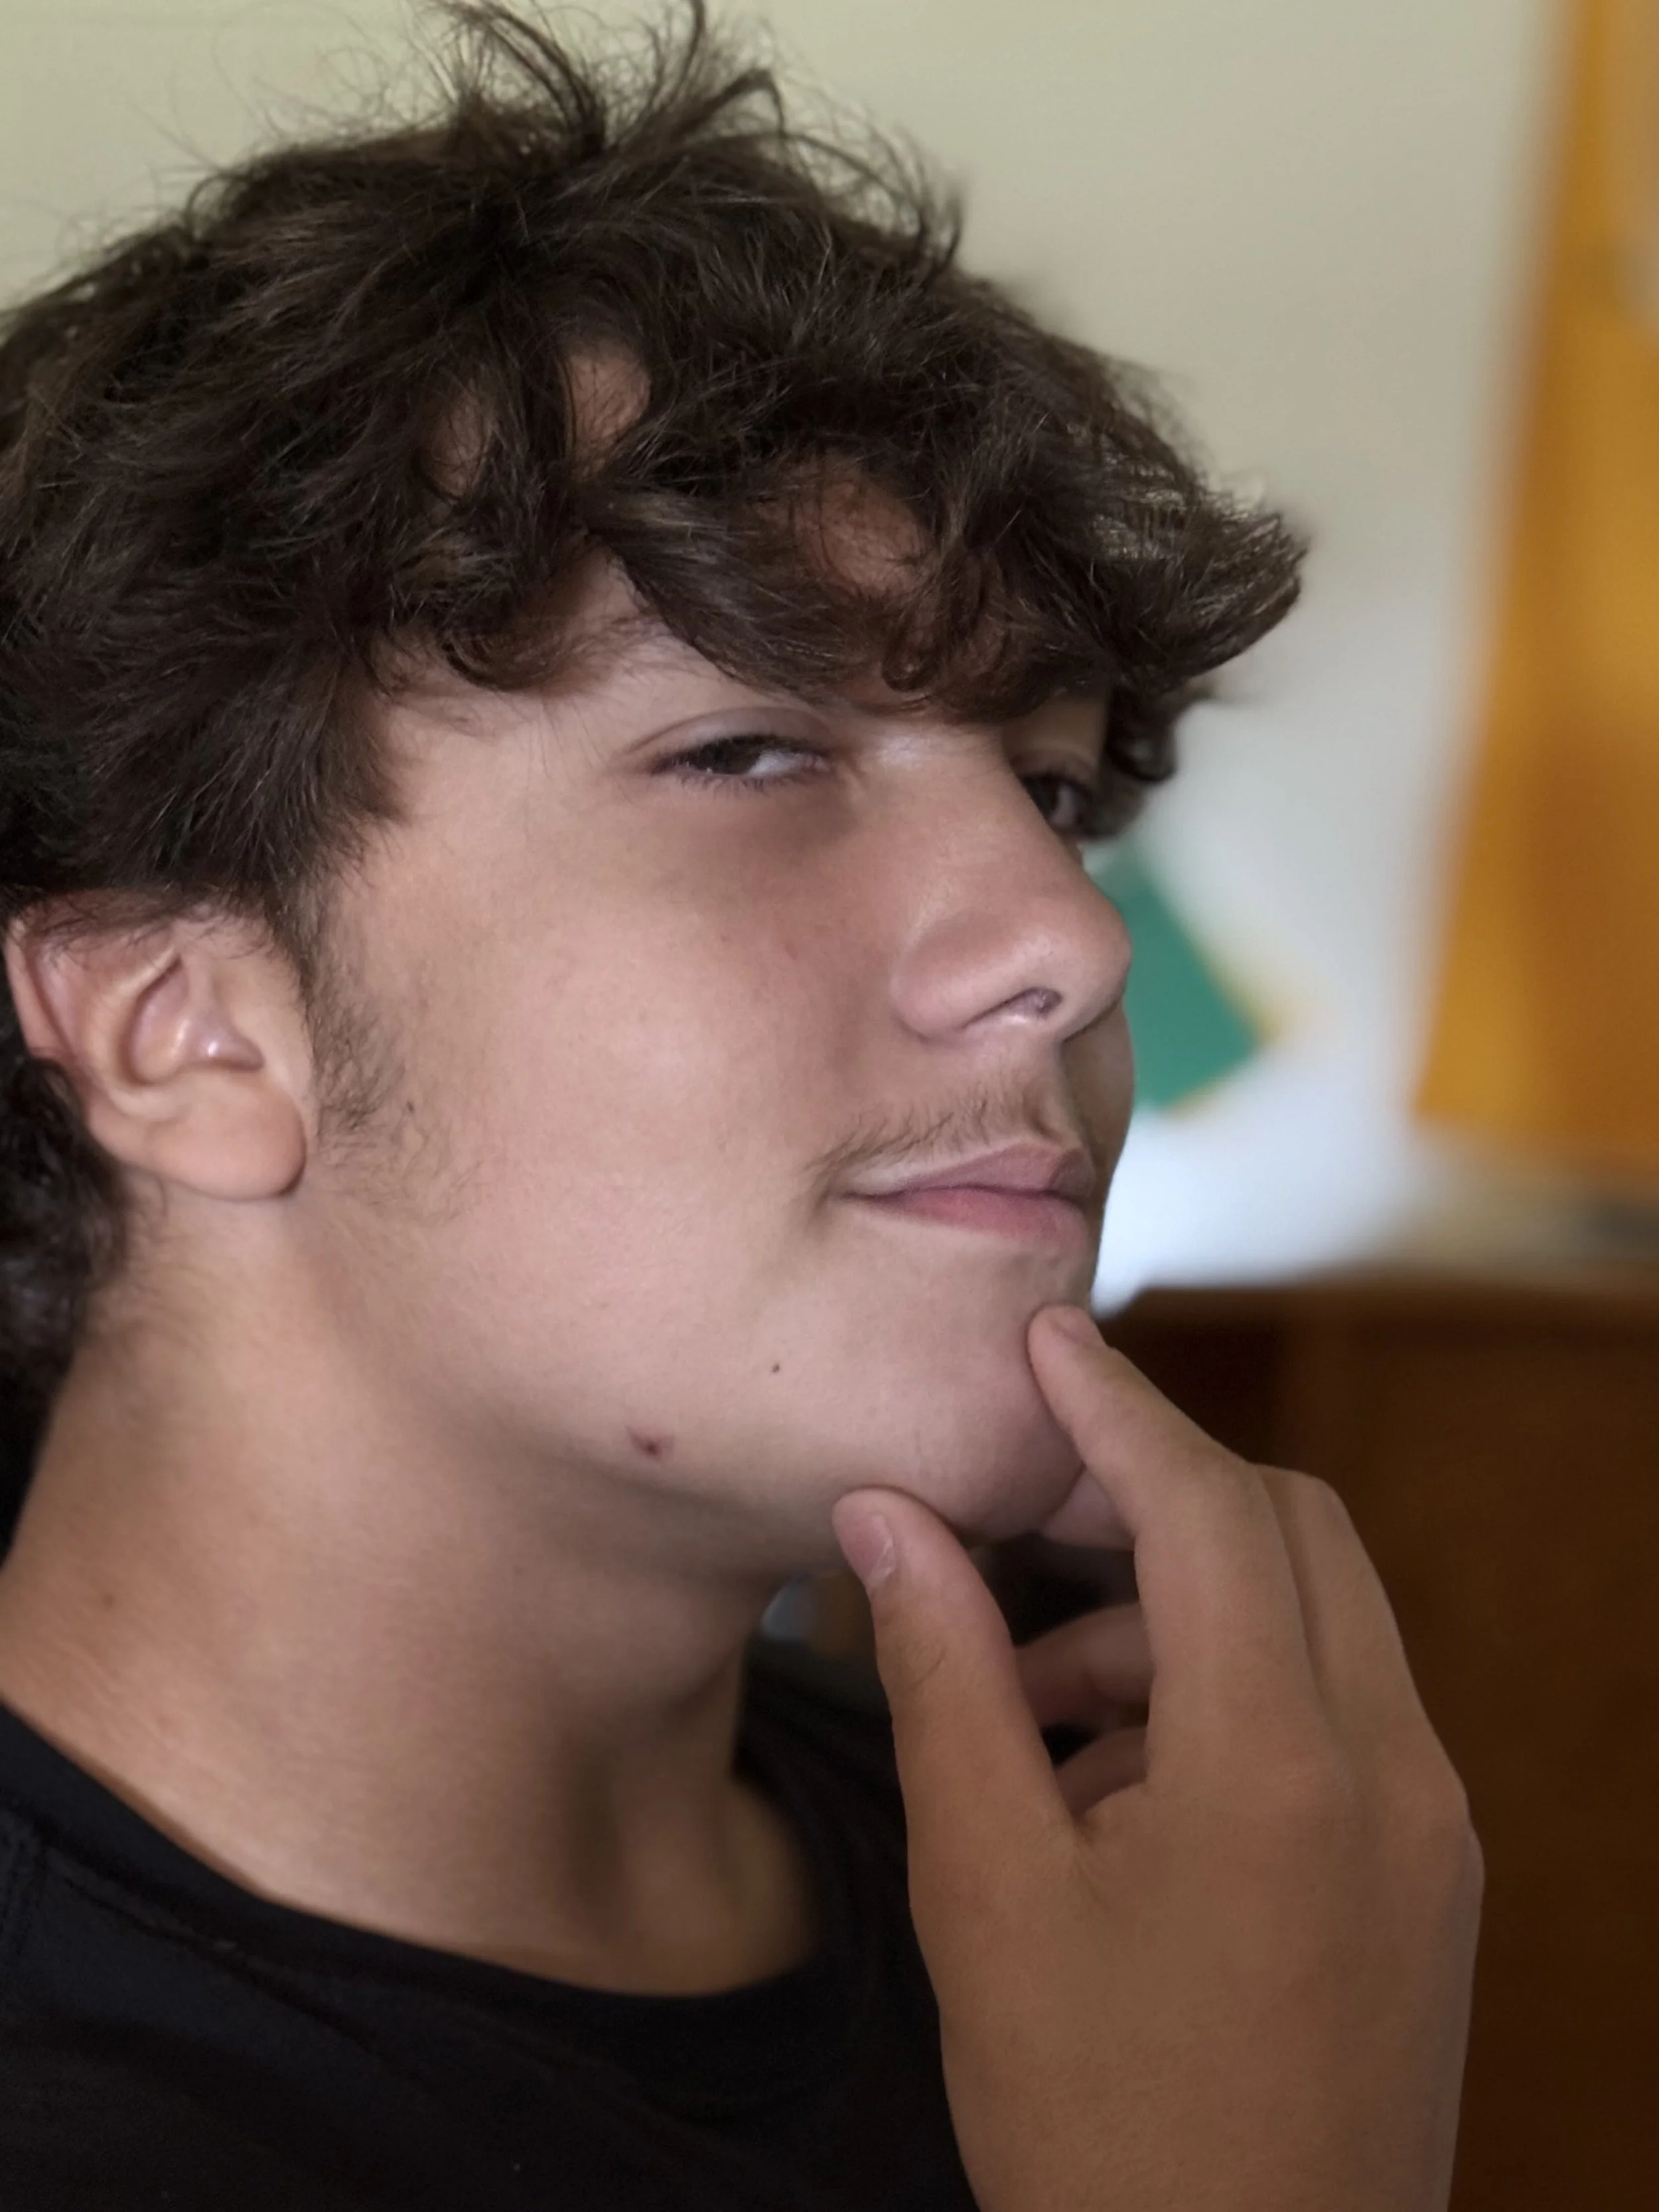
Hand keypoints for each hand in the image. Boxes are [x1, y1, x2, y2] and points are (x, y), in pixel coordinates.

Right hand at [831, 1305, 1481, 2211]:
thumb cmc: (1100, 2127)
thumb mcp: (986, 1891)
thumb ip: (942, 1680)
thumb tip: (886, 1519)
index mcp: (1281, 1765)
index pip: (1206, 1506)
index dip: (1116, 1407)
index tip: (1046, 1339)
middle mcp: (1393, 1769)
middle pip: (1289, 1529)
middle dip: (1156, 1496)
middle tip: (1026, 1521)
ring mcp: (1432, 1824)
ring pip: (1318, 1614)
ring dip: (1179, 1613)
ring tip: (1034, 1716)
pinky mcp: (1431, 1874)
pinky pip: (1341, 1708)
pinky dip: (1233, 1691)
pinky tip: (1117, 1785)